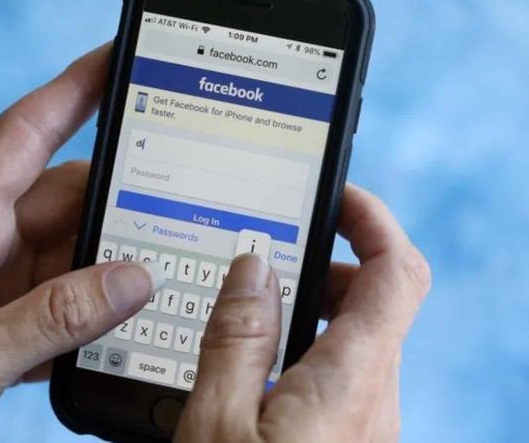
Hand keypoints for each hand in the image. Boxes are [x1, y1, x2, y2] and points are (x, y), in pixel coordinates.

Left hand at [0, 44, 164, 442]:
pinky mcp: (6, 314)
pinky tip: (122, 323)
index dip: (72, 89)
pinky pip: (66, 294)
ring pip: (72, 248)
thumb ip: (51, 322)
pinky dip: (97, 306)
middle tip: (176, 203)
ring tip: (158, 275)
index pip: (23, 134)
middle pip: (65, 196)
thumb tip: (134, 282)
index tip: (116, 59)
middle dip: (118, 200)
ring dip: (111, 264)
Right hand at [176, 184, 430, 442]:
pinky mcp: (347, 435)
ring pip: (355, 337)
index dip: (373, 219)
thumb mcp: (218, 421)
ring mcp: (363, 419)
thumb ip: (237, 340)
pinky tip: (258, 357)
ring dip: (311, 306)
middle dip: (324, 265)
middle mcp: (371, 398)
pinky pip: (340, 369)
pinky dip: (306, 341)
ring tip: (252, 308)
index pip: (394, 273)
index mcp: (349, 383)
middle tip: (267, 259)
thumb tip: (253, 269)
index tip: (338, 195)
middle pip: (373, 300)